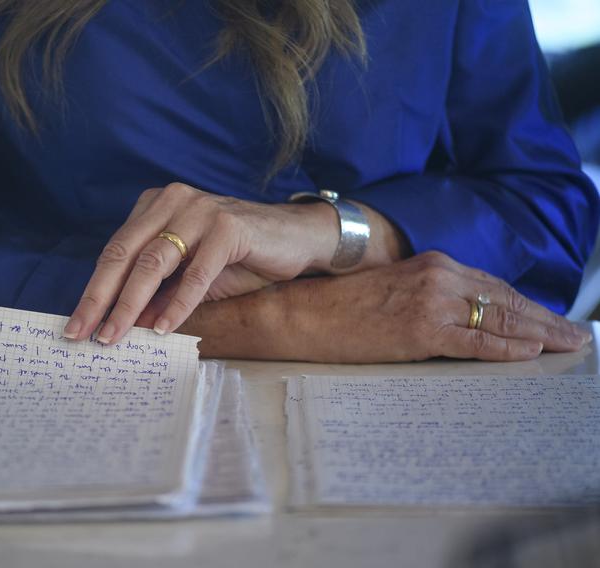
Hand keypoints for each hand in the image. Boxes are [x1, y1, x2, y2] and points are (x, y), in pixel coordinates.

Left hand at [62, 182, 343, 343]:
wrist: (296, 239)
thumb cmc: (238, 258)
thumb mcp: (189, 278)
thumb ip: (157, 295)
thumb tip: (121, 327)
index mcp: (155, 207)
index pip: (115, 252)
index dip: (94, 290)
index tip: (76, 326)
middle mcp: (172, 201)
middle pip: (124, 254)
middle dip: (100, 298)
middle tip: (82, 334)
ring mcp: (200, 210)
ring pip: (153, 262)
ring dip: (130, 304)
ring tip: (114, 335)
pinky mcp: (228, 226)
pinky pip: (196, 272)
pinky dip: (178, 303)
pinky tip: (163, 328)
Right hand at [182, 251, 590, 362]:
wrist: (300, 312)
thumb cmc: (337, 305)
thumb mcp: (389, 289)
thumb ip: (424, 294)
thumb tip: (452, 313)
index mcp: (430, 264)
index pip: (491, 285)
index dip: (524, 303)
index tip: (548, 317)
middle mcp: (438, 276)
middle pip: (506, 299)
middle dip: (545, 319)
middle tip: (575, 334)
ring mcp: (432, 302)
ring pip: (501, 319)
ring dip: (540, 334)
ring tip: (567, 346)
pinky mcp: (421, 330)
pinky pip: (477, 342)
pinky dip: (508, 348)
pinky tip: (531, 353)